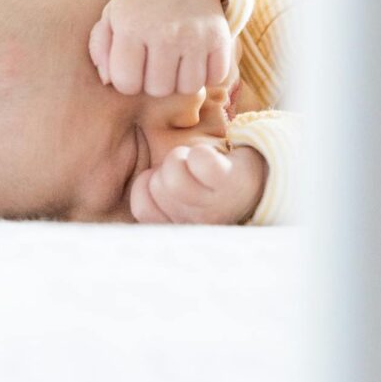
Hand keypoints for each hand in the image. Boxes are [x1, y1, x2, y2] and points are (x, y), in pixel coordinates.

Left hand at [88, 0, 231, 95]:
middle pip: (158, 90)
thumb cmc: (142, 8)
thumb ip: (100, 49)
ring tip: (177, 63)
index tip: (134, 67)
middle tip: (157, 63)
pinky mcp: (220, 37)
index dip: (129, 81)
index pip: (126, 84)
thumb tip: (107, 80)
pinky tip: (198, 59)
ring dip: (182, 81)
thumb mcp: (112, 18)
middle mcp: (164, 31)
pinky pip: (215, 77)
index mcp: (131, 27)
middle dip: (155, 82)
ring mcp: (195, 35)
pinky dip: (208, 74)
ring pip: (188, 88)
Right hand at [129, 144, 266, 224]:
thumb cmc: (205, 186)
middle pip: (157, 184)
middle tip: (190, 174)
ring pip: (173, 171)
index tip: (169, 184)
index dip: (150, 185)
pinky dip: (201, 153)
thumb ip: (148, 200)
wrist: (255, 180)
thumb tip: (125, 179)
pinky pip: (199, 160)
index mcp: (177, 228)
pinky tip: (213, 162)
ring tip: (199, 166)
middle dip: (168, 169)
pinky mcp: (231, 182)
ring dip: (183, 157)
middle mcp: (194, 224)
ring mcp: (214, 205)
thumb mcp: (174, 201)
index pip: (142, 205)